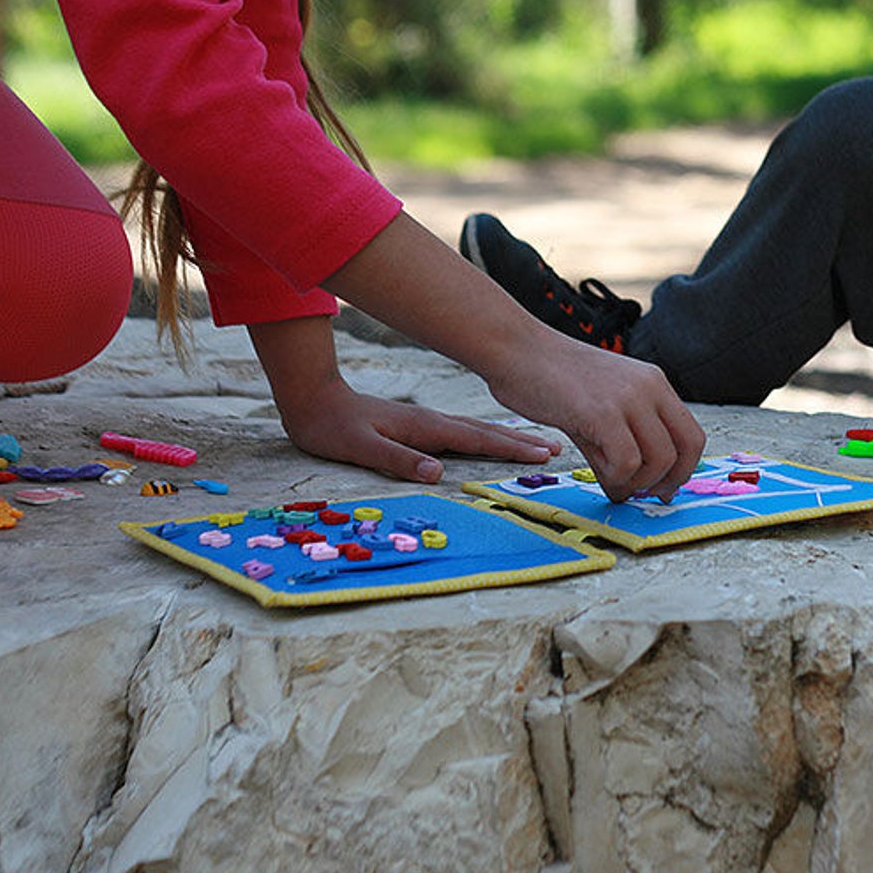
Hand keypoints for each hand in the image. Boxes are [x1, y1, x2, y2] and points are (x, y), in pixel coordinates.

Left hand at [249, 316, 560, 482]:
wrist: (313, 399)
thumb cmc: (332, 428)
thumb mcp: (360, 447)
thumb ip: (398, 459)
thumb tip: (437, 473)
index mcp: (426, 427)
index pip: (477, 440)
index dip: (512, 449)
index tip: (545, 454)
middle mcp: (434, 421)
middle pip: (488, 431)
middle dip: (524, 441)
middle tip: (559, 448)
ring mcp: (430, 421)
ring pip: (481, 429)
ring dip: (512, 436)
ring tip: (541, 443)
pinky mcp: (424, 424)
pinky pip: (468, 431)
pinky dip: (491, 435)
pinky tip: (498, 438)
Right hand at [487, 328, 705, 502]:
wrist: (515, 348)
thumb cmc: (550, 377)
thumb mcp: (599, 406)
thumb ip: (621, 442)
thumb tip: (632, 489)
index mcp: (654, 382)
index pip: (692, 434)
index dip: (684, 468)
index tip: (663, 486)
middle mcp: (649, 387)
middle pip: (687, 449)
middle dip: (668, 481)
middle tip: (642, 493)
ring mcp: (628, 398)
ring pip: (661, 460)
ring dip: (639, 483)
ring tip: (614, 481)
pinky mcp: (602, 413)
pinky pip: (628, 462)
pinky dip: (617, 479)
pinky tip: (599, 472)